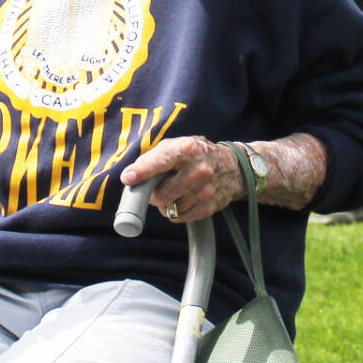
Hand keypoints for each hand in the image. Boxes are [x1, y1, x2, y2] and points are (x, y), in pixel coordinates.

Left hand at [121, 136, 249, 224]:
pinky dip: (175, 211)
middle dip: (152, 194)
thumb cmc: (196, 155)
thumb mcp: (177, 145)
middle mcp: (199, 170)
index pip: (162, 160)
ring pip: (168, 208)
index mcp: (188, 150)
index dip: (143, 171)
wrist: (234, 167)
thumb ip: (153, 158)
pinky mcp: (209, 208)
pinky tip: (183, 198)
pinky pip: (179, 217)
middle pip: (161, 194)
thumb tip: (129, 176)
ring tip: (173, 191)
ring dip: (164, 204)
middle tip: (155, 188)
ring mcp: (206, 191)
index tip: (128, 178)